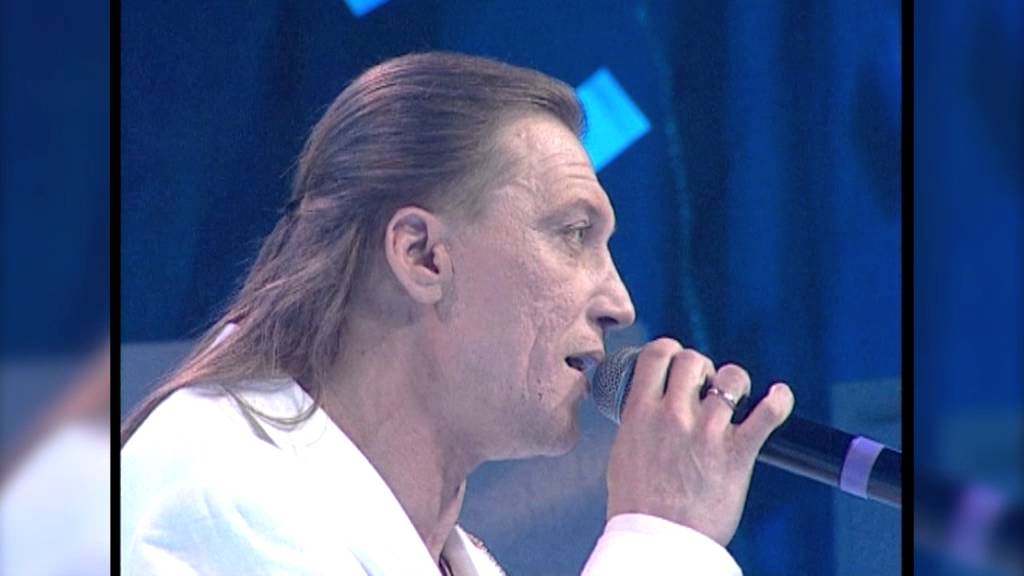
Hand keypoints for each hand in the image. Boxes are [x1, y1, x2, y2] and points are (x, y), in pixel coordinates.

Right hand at [605, 338, 793, 545]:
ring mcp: (707, 432)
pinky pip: (768, 413)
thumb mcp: (623, 452)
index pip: (658, 353)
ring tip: (736, 397)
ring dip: (735, 382)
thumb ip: (637, 422)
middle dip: (701, 367)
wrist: (659, 541)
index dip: (670, 351)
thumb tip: (648, 407)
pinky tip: (779, 396)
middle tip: (704, 386)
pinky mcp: (737, 453)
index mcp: (640, 412)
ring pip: (731, 378)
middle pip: (693, 359)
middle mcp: (673, 415)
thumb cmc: (637, 505)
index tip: (676, 362)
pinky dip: (779, 400)